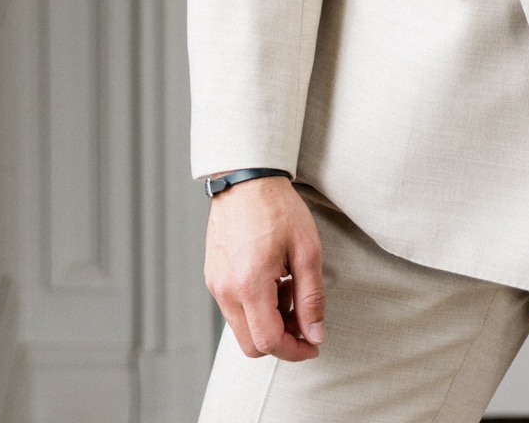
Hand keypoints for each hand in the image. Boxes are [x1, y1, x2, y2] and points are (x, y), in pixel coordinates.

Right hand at [204, 175, 325, 359]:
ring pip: (242, 328)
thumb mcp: (307, 251)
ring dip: (269, 322)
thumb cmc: (277, 208)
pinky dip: (256, 307)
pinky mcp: (213, 276)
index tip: (314, 343)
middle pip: (252, 344)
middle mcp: (226, 290)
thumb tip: (315, 334)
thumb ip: (312, 298)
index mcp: (250, 285)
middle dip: (282, 340)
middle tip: (303, 316)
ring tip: (289, 287)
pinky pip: (234, 309)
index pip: (269, 341)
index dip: (295, 350)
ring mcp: (215, 284)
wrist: (246, 178)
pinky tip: (273, 280)